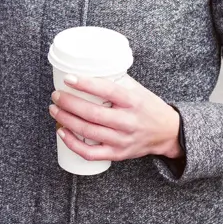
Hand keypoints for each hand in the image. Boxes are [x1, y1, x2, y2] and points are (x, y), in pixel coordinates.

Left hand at [49, 75, 181, 162]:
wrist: (167, 133)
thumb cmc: (149, 107)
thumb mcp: (138, 90)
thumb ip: (117, 81)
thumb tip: (89, 69)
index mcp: (133, 101)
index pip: (107, 91)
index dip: (85, 84)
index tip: (69, 78)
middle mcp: (128, 122)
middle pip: (92, 114)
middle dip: (69, 103)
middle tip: (56, 95)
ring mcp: (122, 140)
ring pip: (88, 132)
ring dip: (66, 120)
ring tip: (55, 110)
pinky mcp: (117, 154)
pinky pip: (90, 153)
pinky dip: (73, 143)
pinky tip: (62, 132)